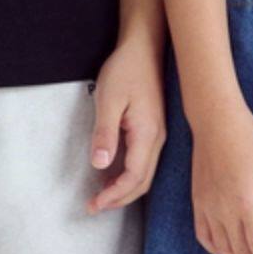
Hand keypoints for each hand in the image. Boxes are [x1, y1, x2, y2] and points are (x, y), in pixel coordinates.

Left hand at [87, 37, 166, 211]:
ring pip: (145, 174)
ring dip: (124, 189)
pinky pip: (144, 161)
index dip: (114, 195)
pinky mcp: (154, 128)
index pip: (133, 178)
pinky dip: (129, 175)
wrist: (144, 47)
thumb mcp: (108, 100)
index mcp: (147, 135)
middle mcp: (157, 139)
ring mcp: (158, 134)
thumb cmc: (125, 70)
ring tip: (102, 196)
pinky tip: (113, 173)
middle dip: (119, 199)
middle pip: (142, 182)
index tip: (94, 204)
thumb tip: (100, 166)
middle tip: (94, 207)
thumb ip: (105, 134)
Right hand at [191, 103, 252, 253]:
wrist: (216, 123)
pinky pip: (204, 236)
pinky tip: (227, 253)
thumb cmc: (250, 141)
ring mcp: (207, 207)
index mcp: (246, 202)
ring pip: (221, 248)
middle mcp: (224, 209)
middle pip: (240, 251)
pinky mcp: (198, 203)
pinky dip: (216, 251)